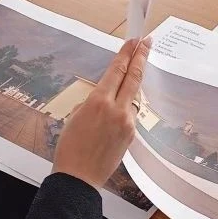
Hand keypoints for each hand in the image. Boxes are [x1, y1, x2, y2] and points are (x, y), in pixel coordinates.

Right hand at [52, 37, 150, 188]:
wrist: (78, 178)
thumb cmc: (69, 148)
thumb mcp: (75, 117)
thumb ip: (93, 102)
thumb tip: (105, 98)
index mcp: (98, 101)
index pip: (117, 70)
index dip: (126, 54)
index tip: (134, 41)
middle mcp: (116, 109)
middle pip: (134, 77)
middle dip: (141, 57)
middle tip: (148, 42)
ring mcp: (127, 122)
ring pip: (133, 96)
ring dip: (134, 82)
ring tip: (137, 68)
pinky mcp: (131, 135)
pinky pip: (130, 115)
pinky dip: (125, 108)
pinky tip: (119, 108)